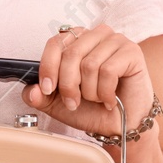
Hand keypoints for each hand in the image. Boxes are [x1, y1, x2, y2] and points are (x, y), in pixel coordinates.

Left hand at [20, 24, 153, 141]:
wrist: (120, 126)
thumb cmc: (94, 110)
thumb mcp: (59, 104)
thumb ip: (41, 96)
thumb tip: (31, 90)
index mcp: (77, 41)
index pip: (56, 43)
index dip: (48, 67)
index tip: (47, 89)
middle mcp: (96, 36)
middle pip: (71, 54)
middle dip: (68, 85)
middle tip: (74, 102)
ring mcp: (116, 41)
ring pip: (89, 64)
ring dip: (89, 91)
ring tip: (97, 99)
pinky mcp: (132, 52)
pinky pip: (108, 70)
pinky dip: (105, 92)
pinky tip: (110, 99)